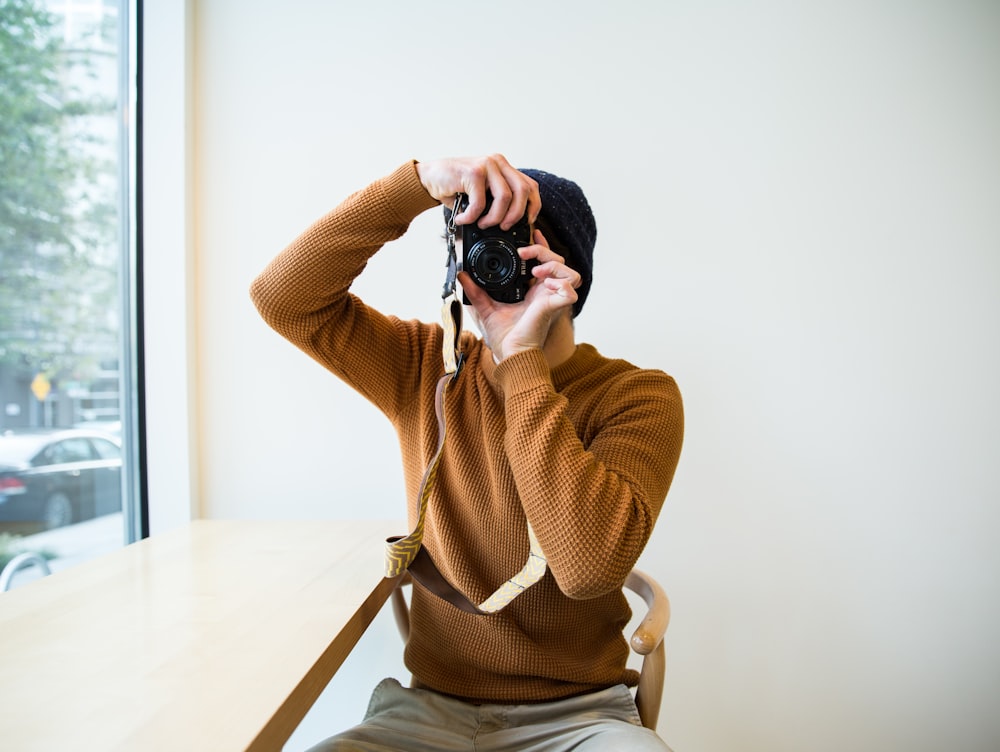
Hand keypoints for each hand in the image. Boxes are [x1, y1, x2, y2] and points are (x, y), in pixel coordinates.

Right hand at [416, 154, 540, 229]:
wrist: (429, 178)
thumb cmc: (455, 187)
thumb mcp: (482, 192)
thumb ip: (497, 200)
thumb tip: (511, 224)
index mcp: (504, 167)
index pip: (530, 186)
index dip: (533, 207)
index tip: (526, 222)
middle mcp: (498, 163)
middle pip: (523, 191)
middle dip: (516, 215)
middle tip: (504, 227)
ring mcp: (486, 165)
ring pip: (504, 197)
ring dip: (494, 218)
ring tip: (482, 224)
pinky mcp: (473, 172)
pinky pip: (480, 202)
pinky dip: (472, 216)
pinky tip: (462, 219)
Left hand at [459, 229, 580, 360]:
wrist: (509, 354)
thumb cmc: (503, 337)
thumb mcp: (485, 308)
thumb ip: (475, 291)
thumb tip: (462, 276)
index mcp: (533, 291)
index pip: (546, 261)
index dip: (542, 245)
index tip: (532, 234)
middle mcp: (545, 293)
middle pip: (560, 261)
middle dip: (543, 250)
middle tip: (524, 254)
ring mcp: (552, 299)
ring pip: (571, 272)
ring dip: (555, 265)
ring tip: (535, 271)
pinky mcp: (554, 307)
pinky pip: (571, 291)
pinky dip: (562, 284)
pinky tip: (545, 285)